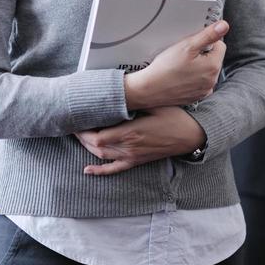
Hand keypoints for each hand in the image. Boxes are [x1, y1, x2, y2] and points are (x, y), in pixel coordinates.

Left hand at [75, 106, 204, 175]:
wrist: (191, 136)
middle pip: (96, 146)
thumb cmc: (175, 117)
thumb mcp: (156, 104)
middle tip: (73, 124)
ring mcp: (132, 156)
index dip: (83, 130)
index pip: (98, 136)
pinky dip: (100, 170)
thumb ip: (136, 101)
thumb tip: (119, 94)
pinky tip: (88, 169)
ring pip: (102, 156)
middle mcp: (129, 147)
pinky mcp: (137, 161)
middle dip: (81, 136)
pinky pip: (115, 169)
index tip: (77, 118)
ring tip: (78, 136)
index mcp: (131, 132)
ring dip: (87, 148)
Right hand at [123, 20, 228, 110]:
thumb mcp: (187, 46)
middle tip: (184, 54)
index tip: (193, 44)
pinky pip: (199, 82)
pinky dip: (192, 78)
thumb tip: (224, 26)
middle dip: (202, 54)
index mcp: (213, 66)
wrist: (149, 89)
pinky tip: (180, 76)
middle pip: (213, 58)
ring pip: (206, 70)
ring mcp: (204, 90)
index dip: (206, 41)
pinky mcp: (196, 96)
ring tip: (180, 66)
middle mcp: (212, 81)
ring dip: (198, 66)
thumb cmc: (165, 69)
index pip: (219, 45)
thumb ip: (208, 35)